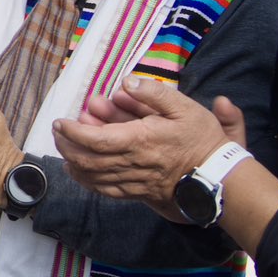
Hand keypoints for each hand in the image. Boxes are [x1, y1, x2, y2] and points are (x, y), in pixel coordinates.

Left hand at [52, 78, 243, 219]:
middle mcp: (132, 163)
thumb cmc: (203, 140)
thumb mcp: (184, 107)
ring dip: (73, 163)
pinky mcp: (138, 193)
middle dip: (66, 145)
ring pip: (93, 176)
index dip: (72, 132)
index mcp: (140, 140)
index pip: (95, 139)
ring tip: (63, 149)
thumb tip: (125, 82)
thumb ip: (153, 93)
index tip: (60, 121)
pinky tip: (79, 172)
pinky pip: (106, 190)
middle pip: (87, 159)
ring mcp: (134, 181)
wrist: (219, 177)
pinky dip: (87, 181)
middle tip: (57, 132)